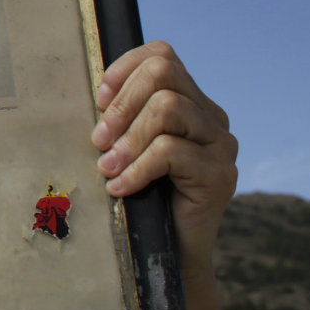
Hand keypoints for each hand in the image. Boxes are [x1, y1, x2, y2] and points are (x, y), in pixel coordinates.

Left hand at [91, 41, 237, 280]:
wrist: (167, 253)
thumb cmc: (138, 197)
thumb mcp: (124, 149)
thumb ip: (118, 120)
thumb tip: (87, 95)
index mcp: (190, 103)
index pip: (162, 56)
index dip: (124, 69)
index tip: (97, 101)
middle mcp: (212, 118)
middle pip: (164, 75)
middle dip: (121, 104)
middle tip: (98, 140)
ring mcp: (221, 145)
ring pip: (167, 110)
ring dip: (127, 139)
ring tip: (106, 167)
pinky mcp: (221, 175)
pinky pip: (171, 152)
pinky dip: (137, 169)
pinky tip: (120, 188)